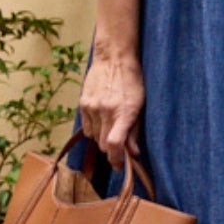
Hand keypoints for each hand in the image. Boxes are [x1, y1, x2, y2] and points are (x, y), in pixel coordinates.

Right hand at [79, 51, 144, 170]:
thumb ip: (135, 129)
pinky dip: (93, 129)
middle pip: (103, 145)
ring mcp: (92, 107)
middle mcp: (106, 111)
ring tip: (111, 127)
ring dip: (102, 139)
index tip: (119, 166)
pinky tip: (101, 120)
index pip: (115, 145)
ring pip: (94, 138)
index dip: (117, 160)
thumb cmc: (133, 79)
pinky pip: (86, 128)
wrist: (114, 57)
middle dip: (111, 151)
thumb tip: (133, 152)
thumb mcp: (141, 104)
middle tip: (119, 148)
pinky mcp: (83, 104)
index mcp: (124, 112)